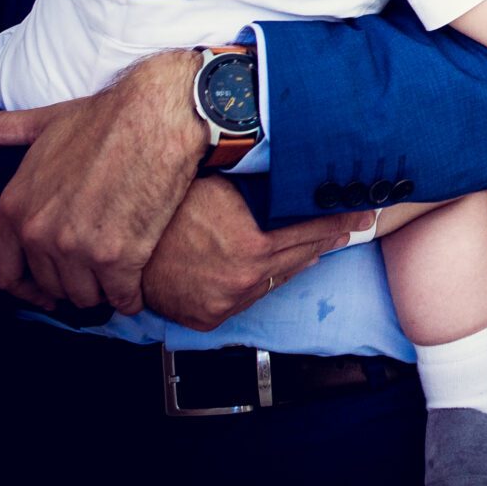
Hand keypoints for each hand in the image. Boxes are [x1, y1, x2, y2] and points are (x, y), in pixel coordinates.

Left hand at [0, 50, 206, 314]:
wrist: (155, 116)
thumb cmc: (103, 118)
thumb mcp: (42, 124)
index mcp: (15, 209)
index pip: (3, 274)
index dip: (25, 290)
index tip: (46, 291)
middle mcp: (40, 234)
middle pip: (52, 287)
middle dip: (73, 283)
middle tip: (94, 271)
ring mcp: (78, 248)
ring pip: (86, 297)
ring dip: (102, 291)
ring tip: (117, 274)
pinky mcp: (119, 257)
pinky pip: (122, 298)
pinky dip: (130, 296)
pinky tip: (137, 283)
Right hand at [138, 177, 368, 330]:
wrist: (120, 241)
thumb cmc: (167, 203)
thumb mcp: (221, 184)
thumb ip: (261, 186)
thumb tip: (297, 169)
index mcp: (252, 244)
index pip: (313, 229)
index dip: (341, 217)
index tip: (366, 210)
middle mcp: (244, 277)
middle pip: (302, 255)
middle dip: (329, 236)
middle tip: (354, 221)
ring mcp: (228, 300)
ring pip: (279, 277)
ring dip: (301, 258)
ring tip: (323, 239)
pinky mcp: (210, 316)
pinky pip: (253, 296)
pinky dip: (268, 278)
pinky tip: (284, 264)